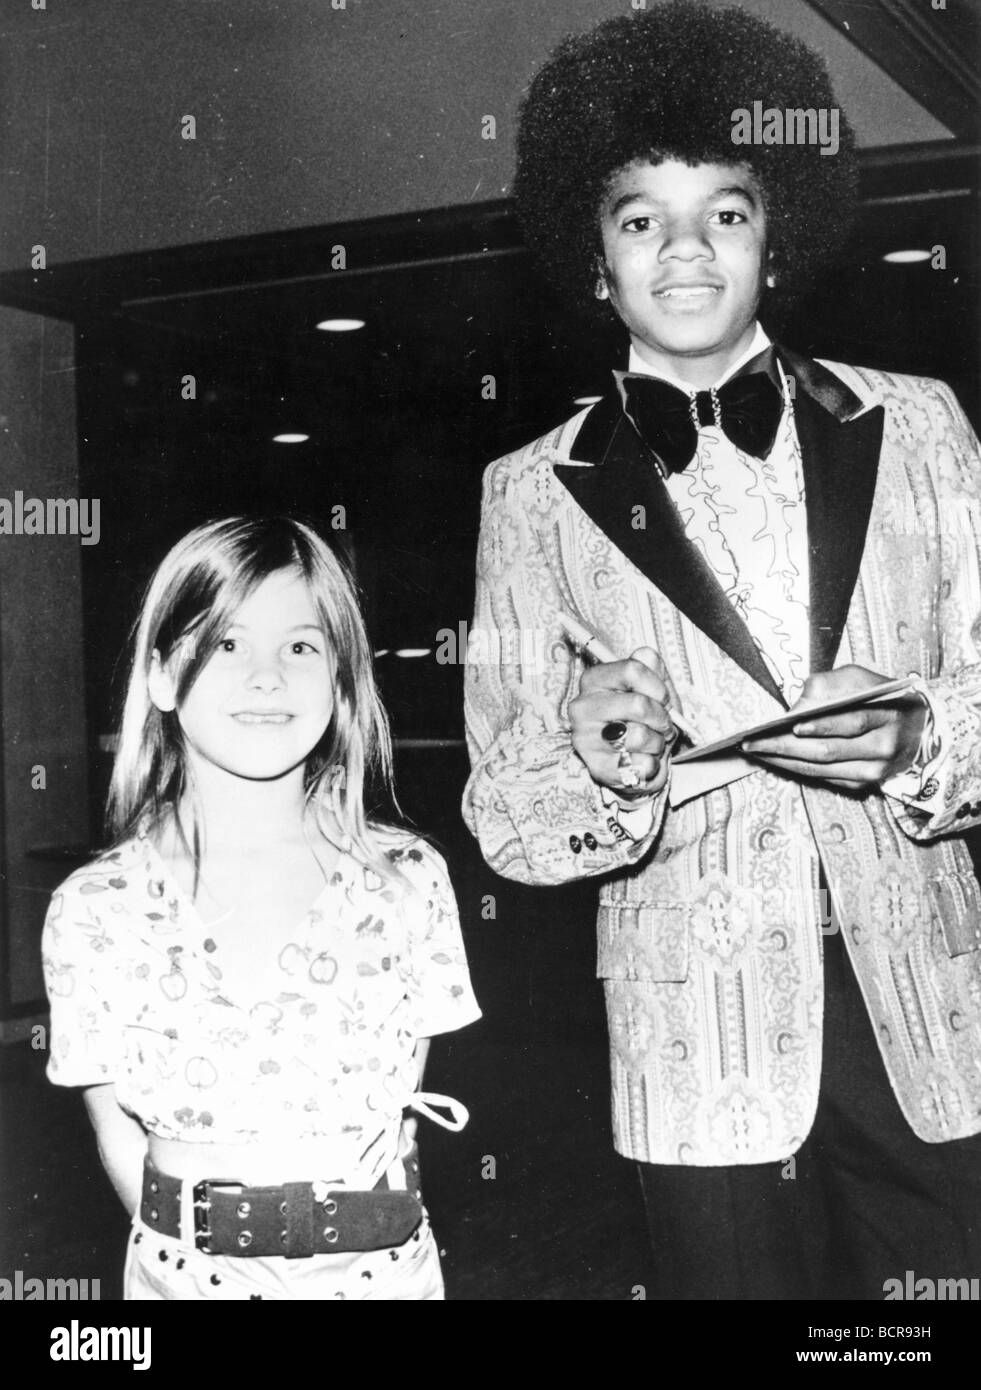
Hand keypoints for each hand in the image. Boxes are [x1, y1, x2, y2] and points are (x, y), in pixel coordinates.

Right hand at [569, 646, 674, 797]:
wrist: (637, 762)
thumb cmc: (644, 720)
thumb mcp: (652, 689)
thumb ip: (651, 668)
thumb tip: (646, 656)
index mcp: (593, 680)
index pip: (632, 670)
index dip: (658, 686)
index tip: (663, 699)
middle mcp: (582, 707)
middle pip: (638, 704)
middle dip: (662, 718)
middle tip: (663, 725)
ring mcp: (586, 739)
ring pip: (640, 736)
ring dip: (658, 743)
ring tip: (651, 743)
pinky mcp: (597, 768)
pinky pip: (640, 764)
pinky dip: (651, 764)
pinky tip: (641, 761)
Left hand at [741, 665, 926, 791]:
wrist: (916, 730)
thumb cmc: (882, 698)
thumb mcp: (862, 679)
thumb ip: (832, 685)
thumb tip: (797, 706)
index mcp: (887, 715)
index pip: (852, 723)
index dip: (822, 725)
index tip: (792, 724)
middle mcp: (882, 748)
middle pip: (829, 751)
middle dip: (786, 746)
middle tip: (753, 742)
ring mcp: (873, 771)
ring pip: (822, 769)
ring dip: (784, 761)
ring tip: (755, 751)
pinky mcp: (862, 785)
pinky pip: (823, 778)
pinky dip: (796, 769)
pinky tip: (774, 760)